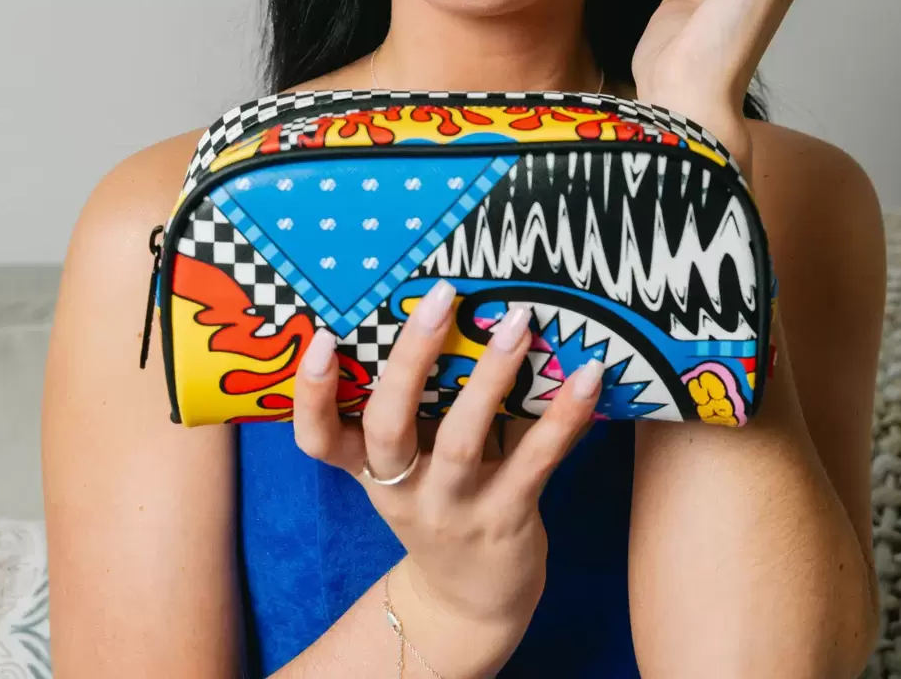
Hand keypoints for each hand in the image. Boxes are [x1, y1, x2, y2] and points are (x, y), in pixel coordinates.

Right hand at [292, 281, 603, 675]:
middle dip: (410, 357)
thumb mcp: (414, 463)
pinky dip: (563, 416)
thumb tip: (466, 308)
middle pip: (389, 424)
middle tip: (439, 298)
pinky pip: (534, 460)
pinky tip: (588, 377)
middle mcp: (401, 490)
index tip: (320, 340)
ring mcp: (452, 509)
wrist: (471, 602)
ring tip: (516, 323)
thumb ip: (424, 403)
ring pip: (462, 439)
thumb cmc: (441, 504)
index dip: (312, 394)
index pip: (319, 439)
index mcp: (370, 470)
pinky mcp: (505, 518)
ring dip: (491, 375)